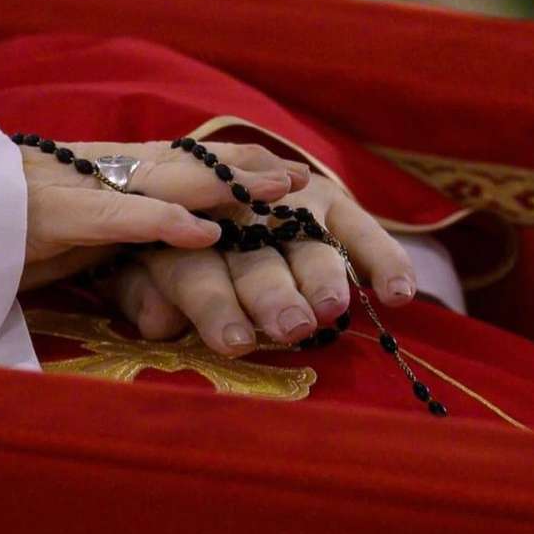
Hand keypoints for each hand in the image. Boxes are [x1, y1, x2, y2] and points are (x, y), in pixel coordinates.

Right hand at [19, 140, 309, 289]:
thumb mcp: (59, 231)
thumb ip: (106, 234)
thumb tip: (157, 244)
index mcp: (97, 177)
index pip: (174, 168)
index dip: (227, 170)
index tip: (275, 172)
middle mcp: (94, 174)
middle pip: (182, 166)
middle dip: (242, 171)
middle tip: (299, 175)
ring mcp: (76, 191)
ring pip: (162, 181)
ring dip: (223, 186)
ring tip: (278, 190)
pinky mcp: (53, 218)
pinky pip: (116, 218)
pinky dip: (162, 223)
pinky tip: (204, 230)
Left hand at [99, 172, 417, 355]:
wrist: (202, 191)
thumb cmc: (160, 254)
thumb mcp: (133, 274)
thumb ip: (141, 296)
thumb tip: (158, 320)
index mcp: (180, 232)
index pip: (194, 267)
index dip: (213, 304)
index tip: (235, 342)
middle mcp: (235, 213)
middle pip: (254, 255)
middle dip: (271, 291)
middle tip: (291, 325)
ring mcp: (284, 201)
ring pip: (303, 240)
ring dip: (320, 275)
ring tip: (333, 307)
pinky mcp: (327, 198)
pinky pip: (359, 227)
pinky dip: (382, 258)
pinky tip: (400, 294)